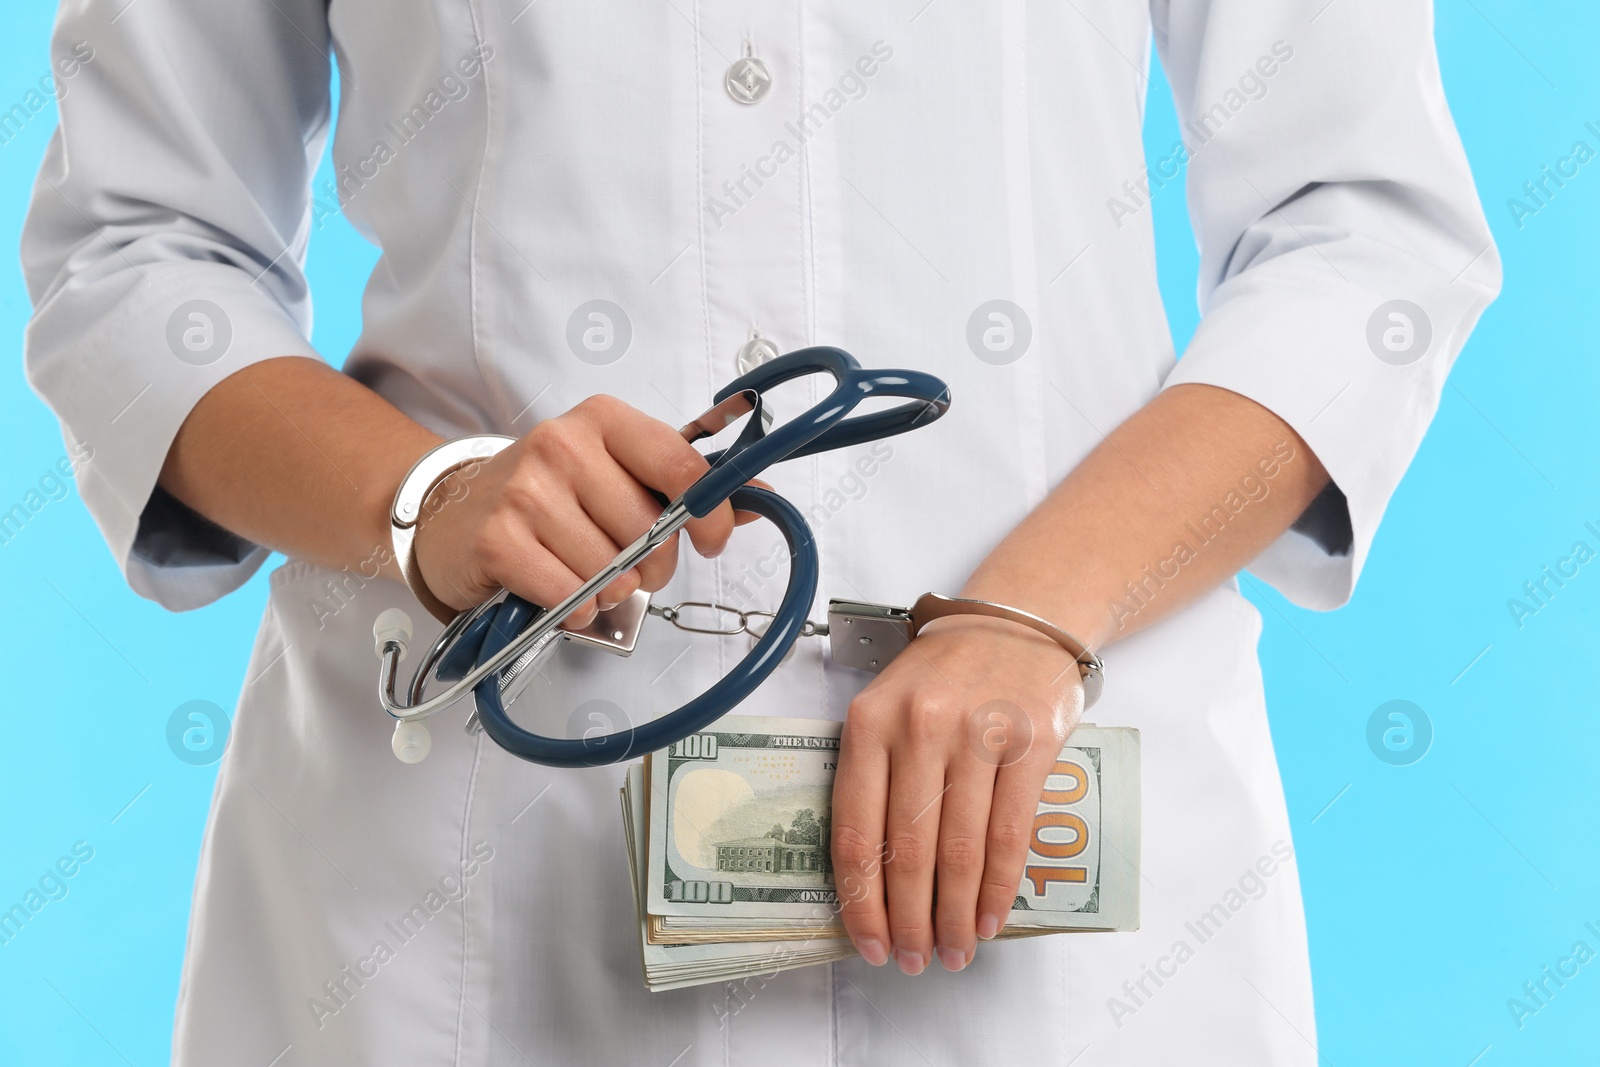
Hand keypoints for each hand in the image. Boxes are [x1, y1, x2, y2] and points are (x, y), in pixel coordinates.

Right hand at [410, 395, 753, 624]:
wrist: (452, 513)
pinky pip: (571, 594)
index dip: (711, 514)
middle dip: (652, 564)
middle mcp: (562, 444)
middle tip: (627, 562)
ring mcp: (526, 490)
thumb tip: (762, 495)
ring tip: (586, 574)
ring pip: (612, 569)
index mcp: (604, 420)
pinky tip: (562, 592)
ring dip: (610, 590)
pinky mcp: (498, 539)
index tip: (710, 540)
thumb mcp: (617, 474)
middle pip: (650, 530)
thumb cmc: (548, 496)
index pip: (682, 467)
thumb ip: (687, 485)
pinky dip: (576, 607)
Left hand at [830, 614, 1084, 973]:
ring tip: (953, 951)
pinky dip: (998, 888)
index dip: (861, 902)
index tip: (868, 944)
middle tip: (914, 961)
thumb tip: (869, 878)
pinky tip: (990, 918)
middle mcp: (919, 728)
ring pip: (960, 852)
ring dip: (955, 916)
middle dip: (910, 922)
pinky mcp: (1029, 744)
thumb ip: (873, 775)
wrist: (1015, 622)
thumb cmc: (945, 674)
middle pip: (909, 852)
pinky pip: (1010, 835)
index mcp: (869, 722)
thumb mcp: (888, 707)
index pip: (856, 831)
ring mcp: (976, 734)